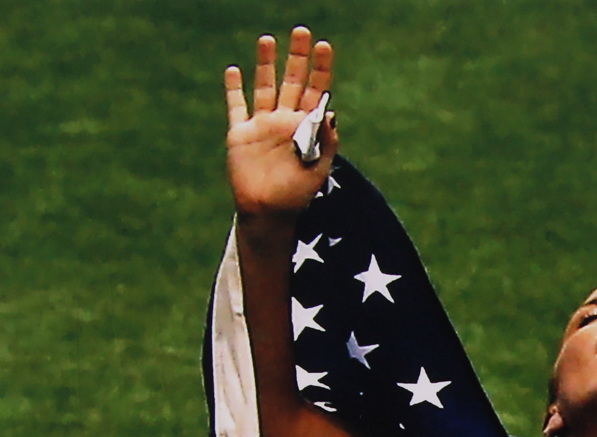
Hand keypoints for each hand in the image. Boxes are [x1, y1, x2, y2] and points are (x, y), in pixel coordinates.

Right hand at [225, 27, 336, 222]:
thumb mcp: (318, 169)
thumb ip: (325, 142)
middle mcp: (285, 121)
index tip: (325, 46)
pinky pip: (236, 106)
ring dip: (266, 64)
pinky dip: (234, 89)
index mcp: (306, 128)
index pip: (316, 91)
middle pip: (292, 81)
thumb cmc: (297, 195)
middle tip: (302, 31)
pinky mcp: (240, 134)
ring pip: (265, 87)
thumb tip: (331, 113)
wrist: (268, 213)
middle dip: (297, 57)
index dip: (321, 69)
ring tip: (268, 39)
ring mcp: (262, 125)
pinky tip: (235, 69)